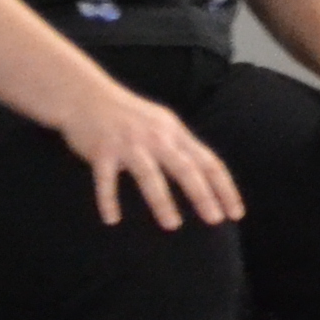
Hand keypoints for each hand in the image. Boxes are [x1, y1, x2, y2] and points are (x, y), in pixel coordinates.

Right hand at [63, 86, 244, 230]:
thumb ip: (180, 146)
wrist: (84, 94)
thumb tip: (205, 174)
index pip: (209, 162)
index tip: (236, 213)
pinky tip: (112, 220)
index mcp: (174, 132)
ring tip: (172, 225)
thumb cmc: (127, 115)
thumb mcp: (161, 124)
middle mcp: (155, 137)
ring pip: (149, 175)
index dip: (224, 188)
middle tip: (215, 220)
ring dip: (162, 201)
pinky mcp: (102, 151)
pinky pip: (106, 180)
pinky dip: (108, 200)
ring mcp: (128, 144)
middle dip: (202, 195)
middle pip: (185, 168)